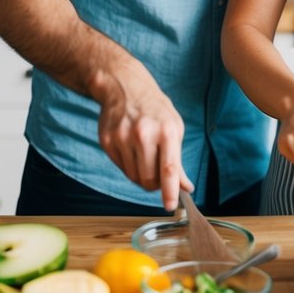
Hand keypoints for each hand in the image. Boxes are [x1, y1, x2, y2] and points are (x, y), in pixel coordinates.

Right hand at [91, 57, 191, 209]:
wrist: (125, 87)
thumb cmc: (155, 109)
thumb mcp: (174, 127)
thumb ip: (178, 160)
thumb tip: (186, 187)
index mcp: (166, 131)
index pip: (169, 168)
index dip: (169, 191)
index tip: (170, 206)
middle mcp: (143, 134)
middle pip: (148, 179)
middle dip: (155, 184)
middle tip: (158, 175)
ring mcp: (123, 138)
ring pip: (134, 177)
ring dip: (142, 176)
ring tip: (145, 157)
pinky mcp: (108, 141)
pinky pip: (121, 168)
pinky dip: (129, 166)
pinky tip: (132, 149)